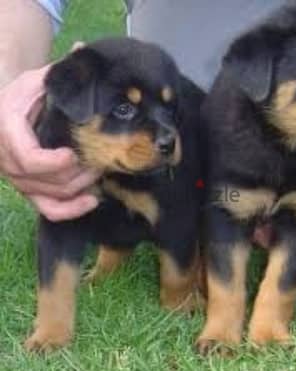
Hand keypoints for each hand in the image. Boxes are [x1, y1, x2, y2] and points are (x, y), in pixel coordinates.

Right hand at [0, 66, 99, 220]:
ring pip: (50, 197)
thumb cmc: (25, 94)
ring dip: (80, 188)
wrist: (8, 112)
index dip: (55, 162)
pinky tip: (92, 201)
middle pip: (45, 181)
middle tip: (101, 160)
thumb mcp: (37, 79)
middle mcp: (8, 160)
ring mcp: (18, 179)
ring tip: (100, 173)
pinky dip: (70, 210)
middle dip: (78, 173)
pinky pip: (48, 209)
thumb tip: (84, 51)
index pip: (30, 159)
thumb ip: (60, 71)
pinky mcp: (29, 189)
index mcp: (7, 130)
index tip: (76, 153)